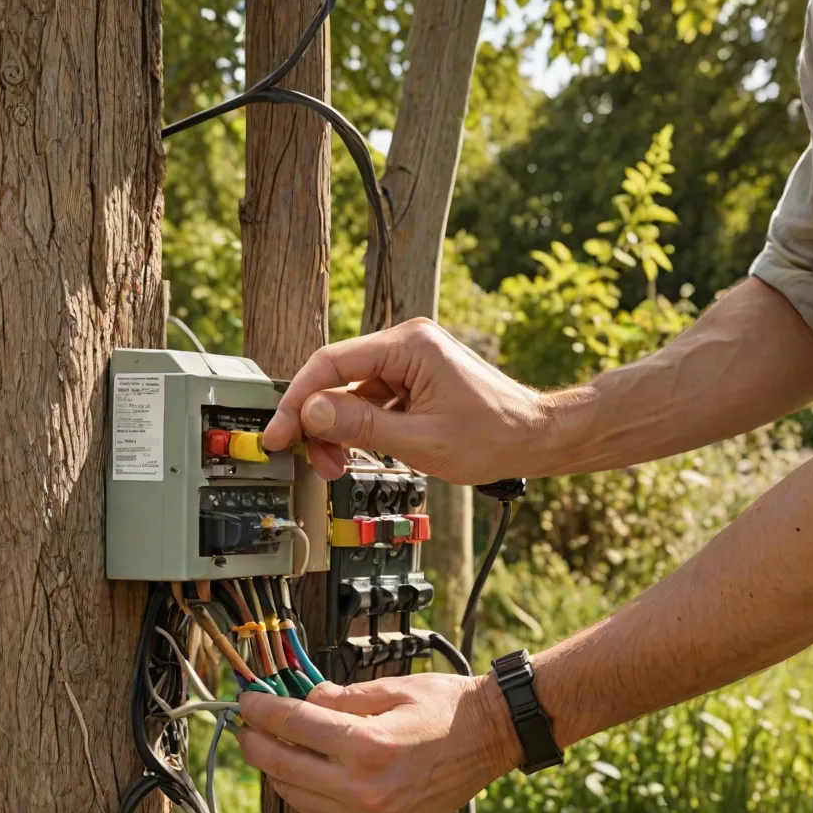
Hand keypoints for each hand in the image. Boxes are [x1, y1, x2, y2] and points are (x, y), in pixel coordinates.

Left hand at [237, 673, 521, 812]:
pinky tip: (310, 776)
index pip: (294, 726)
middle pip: (285, 769)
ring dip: (279, 774)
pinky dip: (307, 799)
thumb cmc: (446, 706)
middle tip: (248, 725)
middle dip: (257, 744)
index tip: (247, 700)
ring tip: (276, 748)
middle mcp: (367, 790)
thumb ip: (339, 697)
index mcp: (368, 746)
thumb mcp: (390, 687)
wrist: (493, 738)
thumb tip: (302, 700)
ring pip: (299, 802)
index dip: (262, 710)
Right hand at [261, 318, 554, 482]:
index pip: (330, 364)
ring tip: (340, 466)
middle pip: (336, 380)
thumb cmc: (494, 436)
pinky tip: (361, 454)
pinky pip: (371, 403)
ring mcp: (410, 363)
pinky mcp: (414, 382)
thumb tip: (313, 413)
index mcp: (409, 345)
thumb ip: (362, 427)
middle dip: (319, 423)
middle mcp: (406, 345)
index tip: (278, 432)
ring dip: (338, 432)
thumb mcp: (421, 440)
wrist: (535, 439)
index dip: (297, 401)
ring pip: (350, 395)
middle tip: (314, 461)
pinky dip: (359, 430)